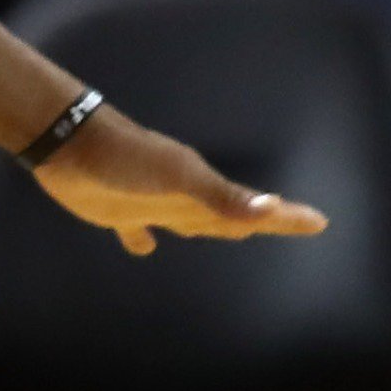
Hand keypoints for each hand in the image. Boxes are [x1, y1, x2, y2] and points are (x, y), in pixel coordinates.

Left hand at [30, 104, 328, 257]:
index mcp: (202, 189)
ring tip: (234, 236)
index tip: (320, 222)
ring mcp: (151, 202)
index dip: (286, 218)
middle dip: (263, 222)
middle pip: (230, 216)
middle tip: (291, 223)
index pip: (254, 208)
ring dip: (213, 228)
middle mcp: (182, 196)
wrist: (69, 143)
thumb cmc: (125, 159)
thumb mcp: (178, 178)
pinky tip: (143, 248)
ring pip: (191, 221)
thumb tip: (269, 208)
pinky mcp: (116, 210)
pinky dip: (141, 238)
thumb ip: (220, 197)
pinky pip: (136, 229)